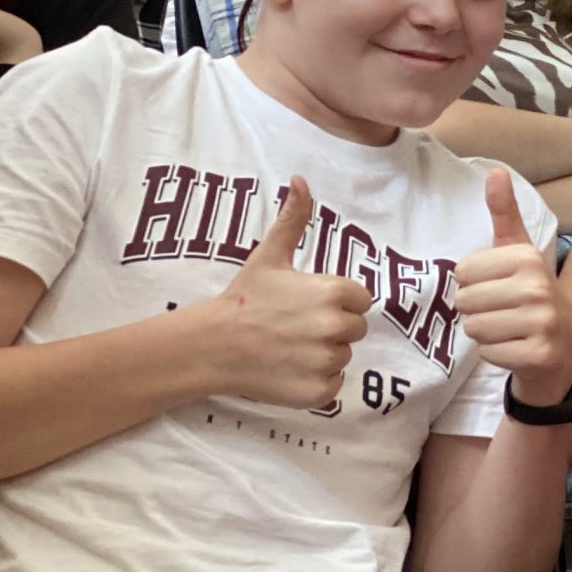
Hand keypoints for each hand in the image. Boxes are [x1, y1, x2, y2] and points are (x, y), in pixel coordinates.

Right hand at [200, 178, 370, 408]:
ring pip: (343, 356)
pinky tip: (288, 368)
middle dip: (331, 327)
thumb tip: (301, 179)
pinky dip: (315, 381)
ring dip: (322, 354)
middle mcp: (336, 327)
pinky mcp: (319, 392)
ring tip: (288, 346)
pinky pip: (333, 385)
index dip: (337, 302)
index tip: (306, 304)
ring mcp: (327, 361)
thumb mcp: (270, 255)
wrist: (212, 345)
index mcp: (334, 293)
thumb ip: (294, 218)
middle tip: (295, 326)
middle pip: (355, 329)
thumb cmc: (244, 298)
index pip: (360, 300)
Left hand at [454, 168, 571, 405]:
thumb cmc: (531, 296)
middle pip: (465, 301)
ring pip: (474, 328)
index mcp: (527, 258)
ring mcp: (542, 323)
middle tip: (503, 313)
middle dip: (477, 310)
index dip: (473, 284)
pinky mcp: (539, 354)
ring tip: (508, 330)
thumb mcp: (519, 253)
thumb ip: (504, 214)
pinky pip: (489, 353)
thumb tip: (494, 170)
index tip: (498, 288)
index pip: (463, 272)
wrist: (563, 348)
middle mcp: (537, 288)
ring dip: (485, 334)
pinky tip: (516, 348)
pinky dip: (497, 354)